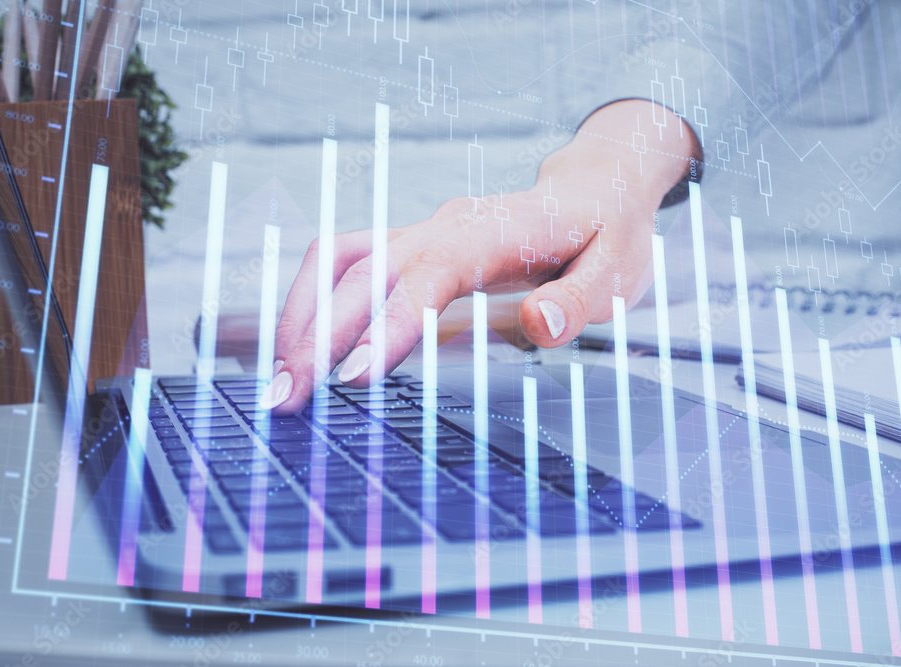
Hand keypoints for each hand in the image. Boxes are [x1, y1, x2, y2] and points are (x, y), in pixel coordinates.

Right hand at [262, 100, 699, 411]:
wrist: (594, 187)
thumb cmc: (608, 232)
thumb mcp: (620, 270)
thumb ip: (582, 300)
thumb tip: (540, 325)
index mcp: (497, 231)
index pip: (428, 275)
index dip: (388, 323)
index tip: (352, 376)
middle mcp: (447, 225)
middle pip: (364, 269)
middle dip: (317, 333)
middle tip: (285, 398)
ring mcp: (424, 230)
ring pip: (340, 257)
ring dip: (301, 314)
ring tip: (280, 378)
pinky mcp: (412, 244)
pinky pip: (346, 260)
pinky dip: (313, 299)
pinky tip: (300, 343)